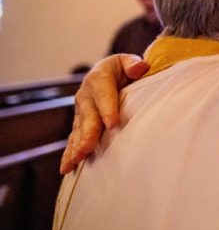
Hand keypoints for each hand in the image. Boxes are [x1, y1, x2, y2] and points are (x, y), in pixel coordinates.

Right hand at [60, 54, 149, 173]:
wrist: (106, 72)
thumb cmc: (122, 68)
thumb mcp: (127, 61)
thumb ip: (133, 64)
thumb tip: (140, 67)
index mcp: (98, 79)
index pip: (104, 95)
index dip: (108, 110)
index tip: (113, 125)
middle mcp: (85, 96)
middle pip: (88, 118)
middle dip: (88, 134)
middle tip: (87, 149)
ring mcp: (81, 111)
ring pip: (78, 131)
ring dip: (76, 147)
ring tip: (75, 162)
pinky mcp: (79, 123)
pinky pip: (74, 139)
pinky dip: (69, 153)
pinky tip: (67, 168)